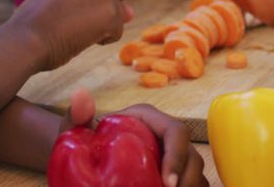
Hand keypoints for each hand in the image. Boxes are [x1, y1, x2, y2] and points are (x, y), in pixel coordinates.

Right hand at [11, 0, 155, 70]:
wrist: (28, 38)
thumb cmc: (40, 20)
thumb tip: (132, 12)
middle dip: (106, 8)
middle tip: (73, 17)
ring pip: (120, 12)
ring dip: (103, 24)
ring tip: (74, 25)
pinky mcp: (111, 11)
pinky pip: (117, 30)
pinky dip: (103, 38)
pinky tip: (81, 36)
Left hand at [59, 90, 206, 186]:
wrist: (83, 162)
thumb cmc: (81, 143)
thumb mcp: (75, 131)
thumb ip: (75, 116)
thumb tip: (80, 96)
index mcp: (148, 119)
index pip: (176, 132)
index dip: (177, 157)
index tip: (168, 184)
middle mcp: (165, 136)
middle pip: (192, 157)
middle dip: (187, 181)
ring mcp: (173, 157)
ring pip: (198, 175)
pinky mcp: (174, 175)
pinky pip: (194, 185)